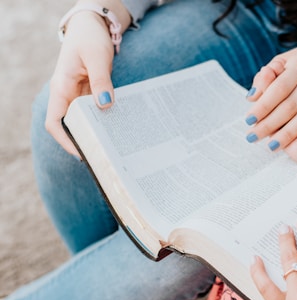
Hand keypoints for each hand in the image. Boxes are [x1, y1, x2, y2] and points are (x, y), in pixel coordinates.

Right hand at [46, 11, 116, 156]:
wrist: (92, 26)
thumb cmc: (90, 38)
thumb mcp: (97, 58)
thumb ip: (101, 81)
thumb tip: (105, 105)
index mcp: (61, 88)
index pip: (55, 122)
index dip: (65, 140)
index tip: (81, 152)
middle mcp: (67, 94)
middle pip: (71, 125)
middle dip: (85, 140)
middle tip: (105, 154)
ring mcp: (78, 94)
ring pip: (84, 119)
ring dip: (97, 131)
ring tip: (114, 144)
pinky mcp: (90, 92)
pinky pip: (95, 110)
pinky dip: (104, 119)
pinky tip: (118, 126)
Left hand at [244, 37, 296, 150]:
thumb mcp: (284, 62)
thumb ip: (266, 77)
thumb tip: (252, 96)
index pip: (278, 88)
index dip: (263, 105)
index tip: (248, 120)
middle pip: (290, 105)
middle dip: (269, 123)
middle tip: (253, 137)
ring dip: (288, 133)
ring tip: (271, 145)